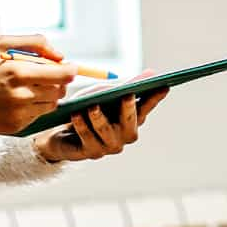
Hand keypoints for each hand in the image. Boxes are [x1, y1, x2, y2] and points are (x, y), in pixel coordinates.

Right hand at [0, 35, 78, 136]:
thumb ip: (34, 43)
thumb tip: (60, 55)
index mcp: (18, 72)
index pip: (62, 74)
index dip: (71, 70)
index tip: (71, 68)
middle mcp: (21, 95)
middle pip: (60, 90)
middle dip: (58, 82)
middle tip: (44, 76)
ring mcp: (19, 114)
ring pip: (51, 104)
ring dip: (47, 95)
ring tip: (27, 88)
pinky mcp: (15, 127)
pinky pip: (37, 116)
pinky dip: (33, 107)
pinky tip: (15, 101)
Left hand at [33, 88, 168, 163]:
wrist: (62, 132)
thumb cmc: (88, 108)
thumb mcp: (105, 93)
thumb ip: (126, 85)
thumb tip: (152, 73)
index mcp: (132, 118)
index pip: (147, 107)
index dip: (155, 97)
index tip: (164, 85)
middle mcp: (125, 134)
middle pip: (131, 123)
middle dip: (129, 109)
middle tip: (127, 94)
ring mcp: (109, 146)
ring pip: (107, 132)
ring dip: (99, 118)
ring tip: (93, 106)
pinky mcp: (91, 153)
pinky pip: (88, 139)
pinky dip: (82, 126)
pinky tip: (76, 115)